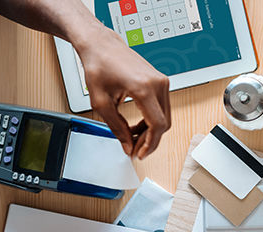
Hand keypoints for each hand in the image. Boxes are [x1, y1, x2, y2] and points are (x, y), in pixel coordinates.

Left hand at [0, 0, 170, 158]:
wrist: (100, 45)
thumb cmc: (98, 66)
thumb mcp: (101, 103)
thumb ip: (116, 127)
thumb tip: (127, 145)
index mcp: (144, 87)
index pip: (157, 125)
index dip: (149, 144)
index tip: (139, 154)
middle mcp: (157, 83)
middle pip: (164, 123)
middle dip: (150, 141)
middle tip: (134, 149)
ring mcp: (161, 80)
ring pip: (164, 117)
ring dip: (150, 131)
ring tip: (132, 138)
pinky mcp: (159, 81)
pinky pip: (161, 108)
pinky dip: (151, 120)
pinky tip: (136, 126)